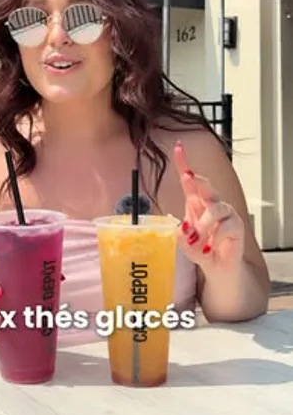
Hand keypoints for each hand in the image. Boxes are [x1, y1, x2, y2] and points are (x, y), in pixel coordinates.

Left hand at [174, 142, 244, 268]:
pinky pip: (225, 226)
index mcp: (195, 202)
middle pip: (206, 186)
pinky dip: (215, 237)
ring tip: (198, 238)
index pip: (189, 181)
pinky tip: (211, 246)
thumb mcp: (185, 243)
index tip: (178, 147)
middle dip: (198, 180)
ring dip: (204, 224)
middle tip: (189, 177)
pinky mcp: (237, 226)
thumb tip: (184, 227)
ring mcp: (225, 214)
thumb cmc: (201, 249)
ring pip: (215, 208)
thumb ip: (182, 235)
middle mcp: (211, 204)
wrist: (219, 267)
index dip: (183, 164)